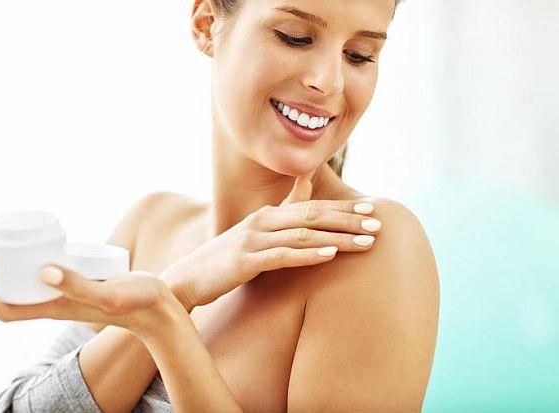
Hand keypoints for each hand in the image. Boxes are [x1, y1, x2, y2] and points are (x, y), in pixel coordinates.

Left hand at [0, 228, 179, 338]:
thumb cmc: (138, 302)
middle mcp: (52, 302)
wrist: (158, 307)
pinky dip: (17, 257)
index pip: (3, 307)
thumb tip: (43, 271)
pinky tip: (19, 242)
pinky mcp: (72, 280)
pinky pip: (33, 271)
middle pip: (1, 289)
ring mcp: (61, 292)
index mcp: (55, 308)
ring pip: (14, 280)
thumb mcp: (110, 294)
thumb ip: (80, 286)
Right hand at [160, 174, 380, 311]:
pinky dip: (309, 254)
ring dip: (338, 237)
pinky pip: (282, 256)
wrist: (186, 279)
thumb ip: (282, 211)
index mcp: (266, 215)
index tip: (371, 208)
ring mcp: (252, 240)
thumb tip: (306, 183)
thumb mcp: (254, 233)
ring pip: (303, 235)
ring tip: (367, 241)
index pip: (311, 206)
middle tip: (378, 221)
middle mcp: (261, 221)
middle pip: (312, 215)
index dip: (342, 207)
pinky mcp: (244, 262)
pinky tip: (331, 255)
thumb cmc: (225, 260)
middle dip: (348, 218)